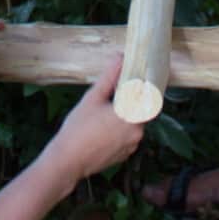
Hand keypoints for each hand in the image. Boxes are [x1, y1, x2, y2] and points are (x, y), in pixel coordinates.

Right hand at [50, 54, 143, 183]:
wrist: (67, 161)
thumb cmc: (78, 129)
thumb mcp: (92, 98)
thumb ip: (109, 77)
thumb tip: (119, 58)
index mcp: (132, 116)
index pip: (151, 99)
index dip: (147, 90)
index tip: (140, 82)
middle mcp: (137, 133)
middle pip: (141, 113)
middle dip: (130, 103)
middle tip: (116, 95)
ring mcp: (131, 147)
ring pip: (133, 126)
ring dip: (124, 118)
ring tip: (105, 113)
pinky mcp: (123, 156)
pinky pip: (127, 139)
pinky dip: (119, 132)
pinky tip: (103, 128)